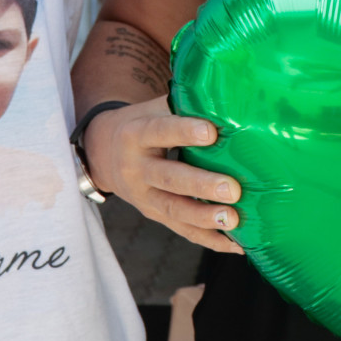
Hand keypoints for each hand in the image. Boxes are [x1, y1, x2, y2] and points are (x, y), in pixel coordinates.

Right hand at [84, 96, 242, 252]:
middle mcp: (136, 168)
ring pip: (174, 209)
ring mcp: (144, 196)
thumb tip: (230, 97)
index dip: (184, 132)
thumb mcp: (153, 108)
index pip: (160, 131)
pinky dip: (210, 239)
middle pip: (169, 178)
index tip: (212, 132)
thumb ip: (184, 105)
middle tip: (232, 189)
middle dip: (202, 185)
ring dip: (205, 217)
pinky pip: (182, 230)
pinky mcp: (155, 215)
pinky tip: (237, 243)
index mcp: (136, 134)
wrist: (104, 153)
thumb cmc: (143, 124)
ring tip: (234, 219)